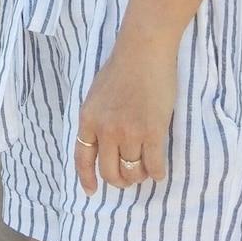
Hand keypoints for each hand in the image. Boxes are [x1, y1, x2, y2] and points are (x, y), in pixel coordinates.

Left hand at [73, 30, 178, 193]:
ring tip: (145, 167)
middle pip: (110, 172)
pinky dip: (157, 172)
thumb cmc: (122, 67)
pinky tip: (159, 168)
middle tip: (129, 176)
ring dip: (140, 175)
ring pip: (133, 172)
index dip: (87, 179)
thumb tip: (102, 146)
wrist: (144, 49)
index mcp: (88, 118)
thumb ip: (97, 120)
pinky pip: (154, 166)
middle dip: (120, 180)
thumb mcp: (97, 94)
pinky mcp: (152, 132)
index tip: (92, 191)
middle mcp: (105, 129)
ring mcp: (129, 132)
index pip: (82, 158)